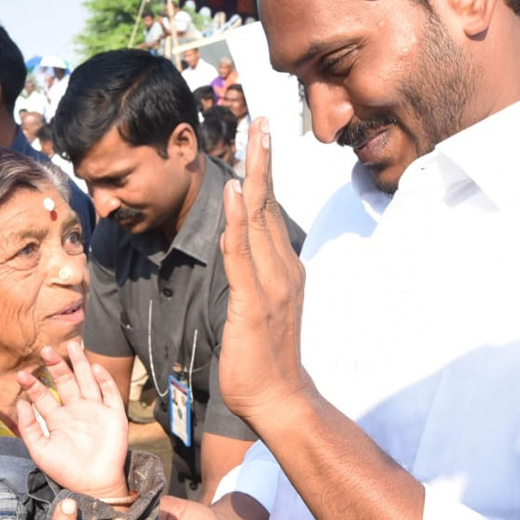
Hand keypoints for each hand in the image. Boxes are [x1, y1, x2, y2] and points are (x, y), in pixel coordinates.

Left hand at [15, 342, 128, 498]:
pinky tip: (95, 368)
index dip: (33, 385)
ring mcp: (95, 411)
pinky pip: (110, 393)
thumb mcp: (40, 450)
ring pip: (87, 381)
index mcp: (58, 418)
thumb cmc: (65, 470)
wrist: (92, 484)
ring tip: (72, 345)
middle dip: (57, 366)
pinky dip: (104, 380)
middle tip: (46, 350)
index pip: (44, 396)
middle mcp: (76, 410)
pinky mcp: (114, 415)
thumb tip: (19, 402)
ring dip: (80, 363)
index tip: (22, 375)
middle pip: (66, 381)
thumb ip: (28, 427)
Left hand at [218, 117, 313, 428]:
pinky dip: (238, 220)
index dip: (265, 173)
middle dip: (264, 160)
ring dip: (255, 176)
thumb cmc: (263, 358)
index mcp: (284, 268)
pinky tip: (234, 192)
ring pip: (260, 219)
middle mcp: (284, 268)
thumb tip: (241, 256)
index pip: (271, 211)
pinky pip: (242, 253)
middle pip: (270, 204)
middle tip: (262, 121)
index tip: (262, 138)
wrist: (279, 399)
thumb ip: (253, 277)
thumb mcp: (259, 307)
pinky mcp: (254, 300)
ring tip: (253, 139)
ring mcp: (272, 283)